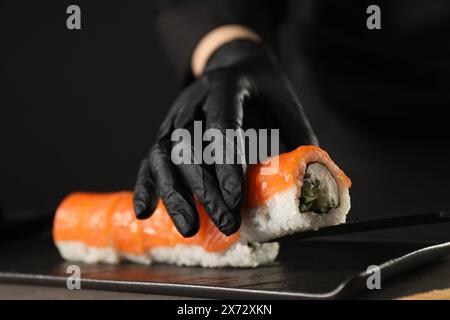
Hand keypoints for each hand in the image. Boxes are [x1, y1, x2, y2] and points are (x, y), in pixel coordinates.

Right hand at [133, 39, 316, 236]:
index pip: (222, 125)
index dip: (226, 163)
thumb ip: (298, 140)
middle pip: (188, 146)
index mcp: (225, 85)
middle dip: (206, 189)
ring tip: (189, 228)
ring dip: (174, 194)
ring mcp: (175, 116)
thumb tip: (312, 185)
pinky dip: (146, 185)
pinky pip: (150, 158)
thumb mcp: (286, 105)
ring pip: (163, 155)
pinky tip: (146, 211)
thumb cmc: (264, 90)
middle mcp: (193, 99)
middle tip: (227, 223)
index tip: (235, 198)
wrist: (235, 65)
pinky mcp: (165, 133)